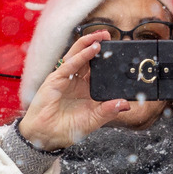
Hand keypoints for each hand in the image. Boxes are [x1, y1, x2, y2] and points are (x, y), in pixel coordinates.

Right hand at [17, 31, 130, 150]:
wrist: (45, 137)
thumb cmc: (67, 129)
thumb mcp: (93, 120)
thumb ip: (108, 111)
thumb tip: (126, 104)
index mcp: (86, 90)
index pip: (98, 70)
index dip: (106, 60)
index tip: (120, 51)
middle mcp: (76, 81)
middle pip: (88, 58)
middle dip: (98, 45)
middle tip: (110, 36)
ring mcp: (65, 79)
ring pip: (78, 56)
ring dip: (89, 43)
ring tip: (102, 36)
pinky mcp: (55, 80)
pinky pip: (70, 65)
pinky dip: (82, 56)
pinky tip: (92, 49)